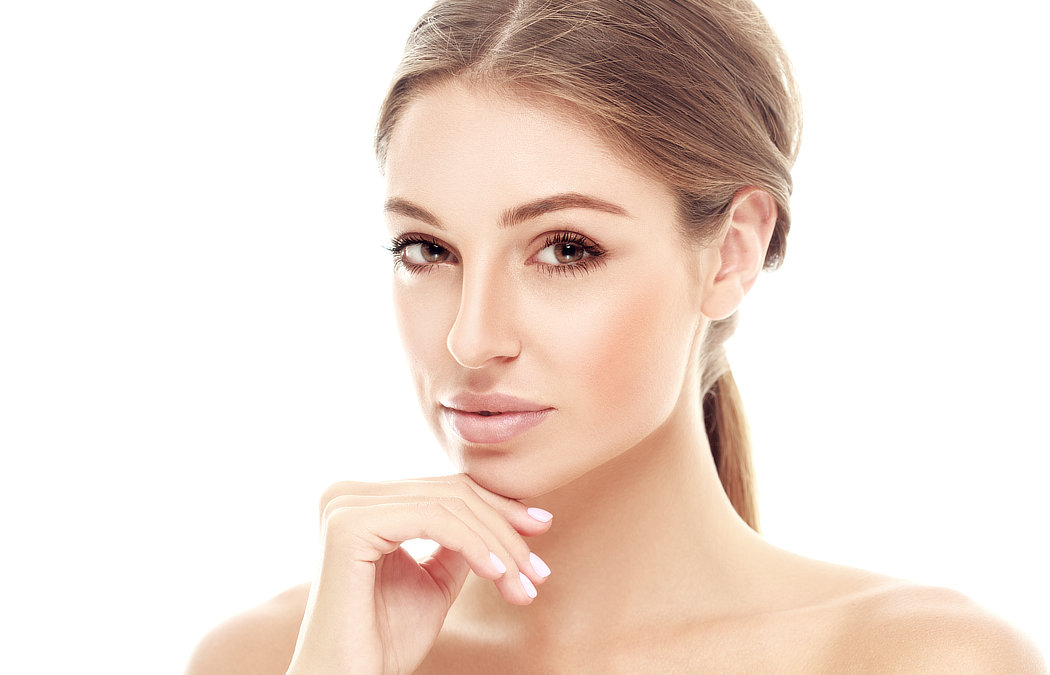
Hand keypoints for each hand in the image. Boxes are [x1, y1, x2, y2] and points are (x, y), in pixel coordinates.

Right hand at [285, 474, 553, 674]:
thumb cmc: (385, 641)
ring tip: (523, 584)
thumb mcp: (435, 580)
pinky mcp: (348, 526)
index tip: (542, 529)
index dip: (498, 507)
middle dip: (505, 530)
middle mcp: (347, 494)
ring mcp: (344, 506)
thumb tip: (509, 513)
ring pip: (449, 505)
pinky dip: (473, 544)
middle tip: (539, 572)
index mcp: (364, 502)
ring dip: (497, 545)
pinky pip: (432, 520)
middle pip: (452, 492)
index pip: (445, 488)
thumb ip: (461, 542)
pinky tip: (496, 573)